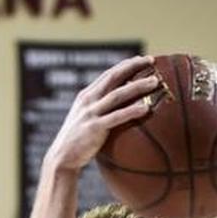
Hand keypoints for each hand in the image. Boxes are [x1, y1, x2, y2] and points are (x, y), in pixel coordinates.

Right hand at [45, 56, 159, 173]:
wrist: (62, 158)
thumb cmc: (78, 141)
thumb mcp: (86, 119)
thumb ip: (100, 110)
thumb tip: (121, 108)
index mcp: (87, 95)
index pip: (109, 74)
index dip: (126, 64)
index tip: (142, 60)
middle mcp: (88, 100)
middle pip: (114, 77)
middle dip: (133, 66)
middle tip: (152, 60)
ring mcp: (91, 113)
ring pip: (118, 95)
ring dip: (137, 86)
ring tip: (155, 82)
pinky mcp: (94, 128)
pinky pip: (117, 117)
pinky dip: (132, 111)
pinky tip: (146, 108)